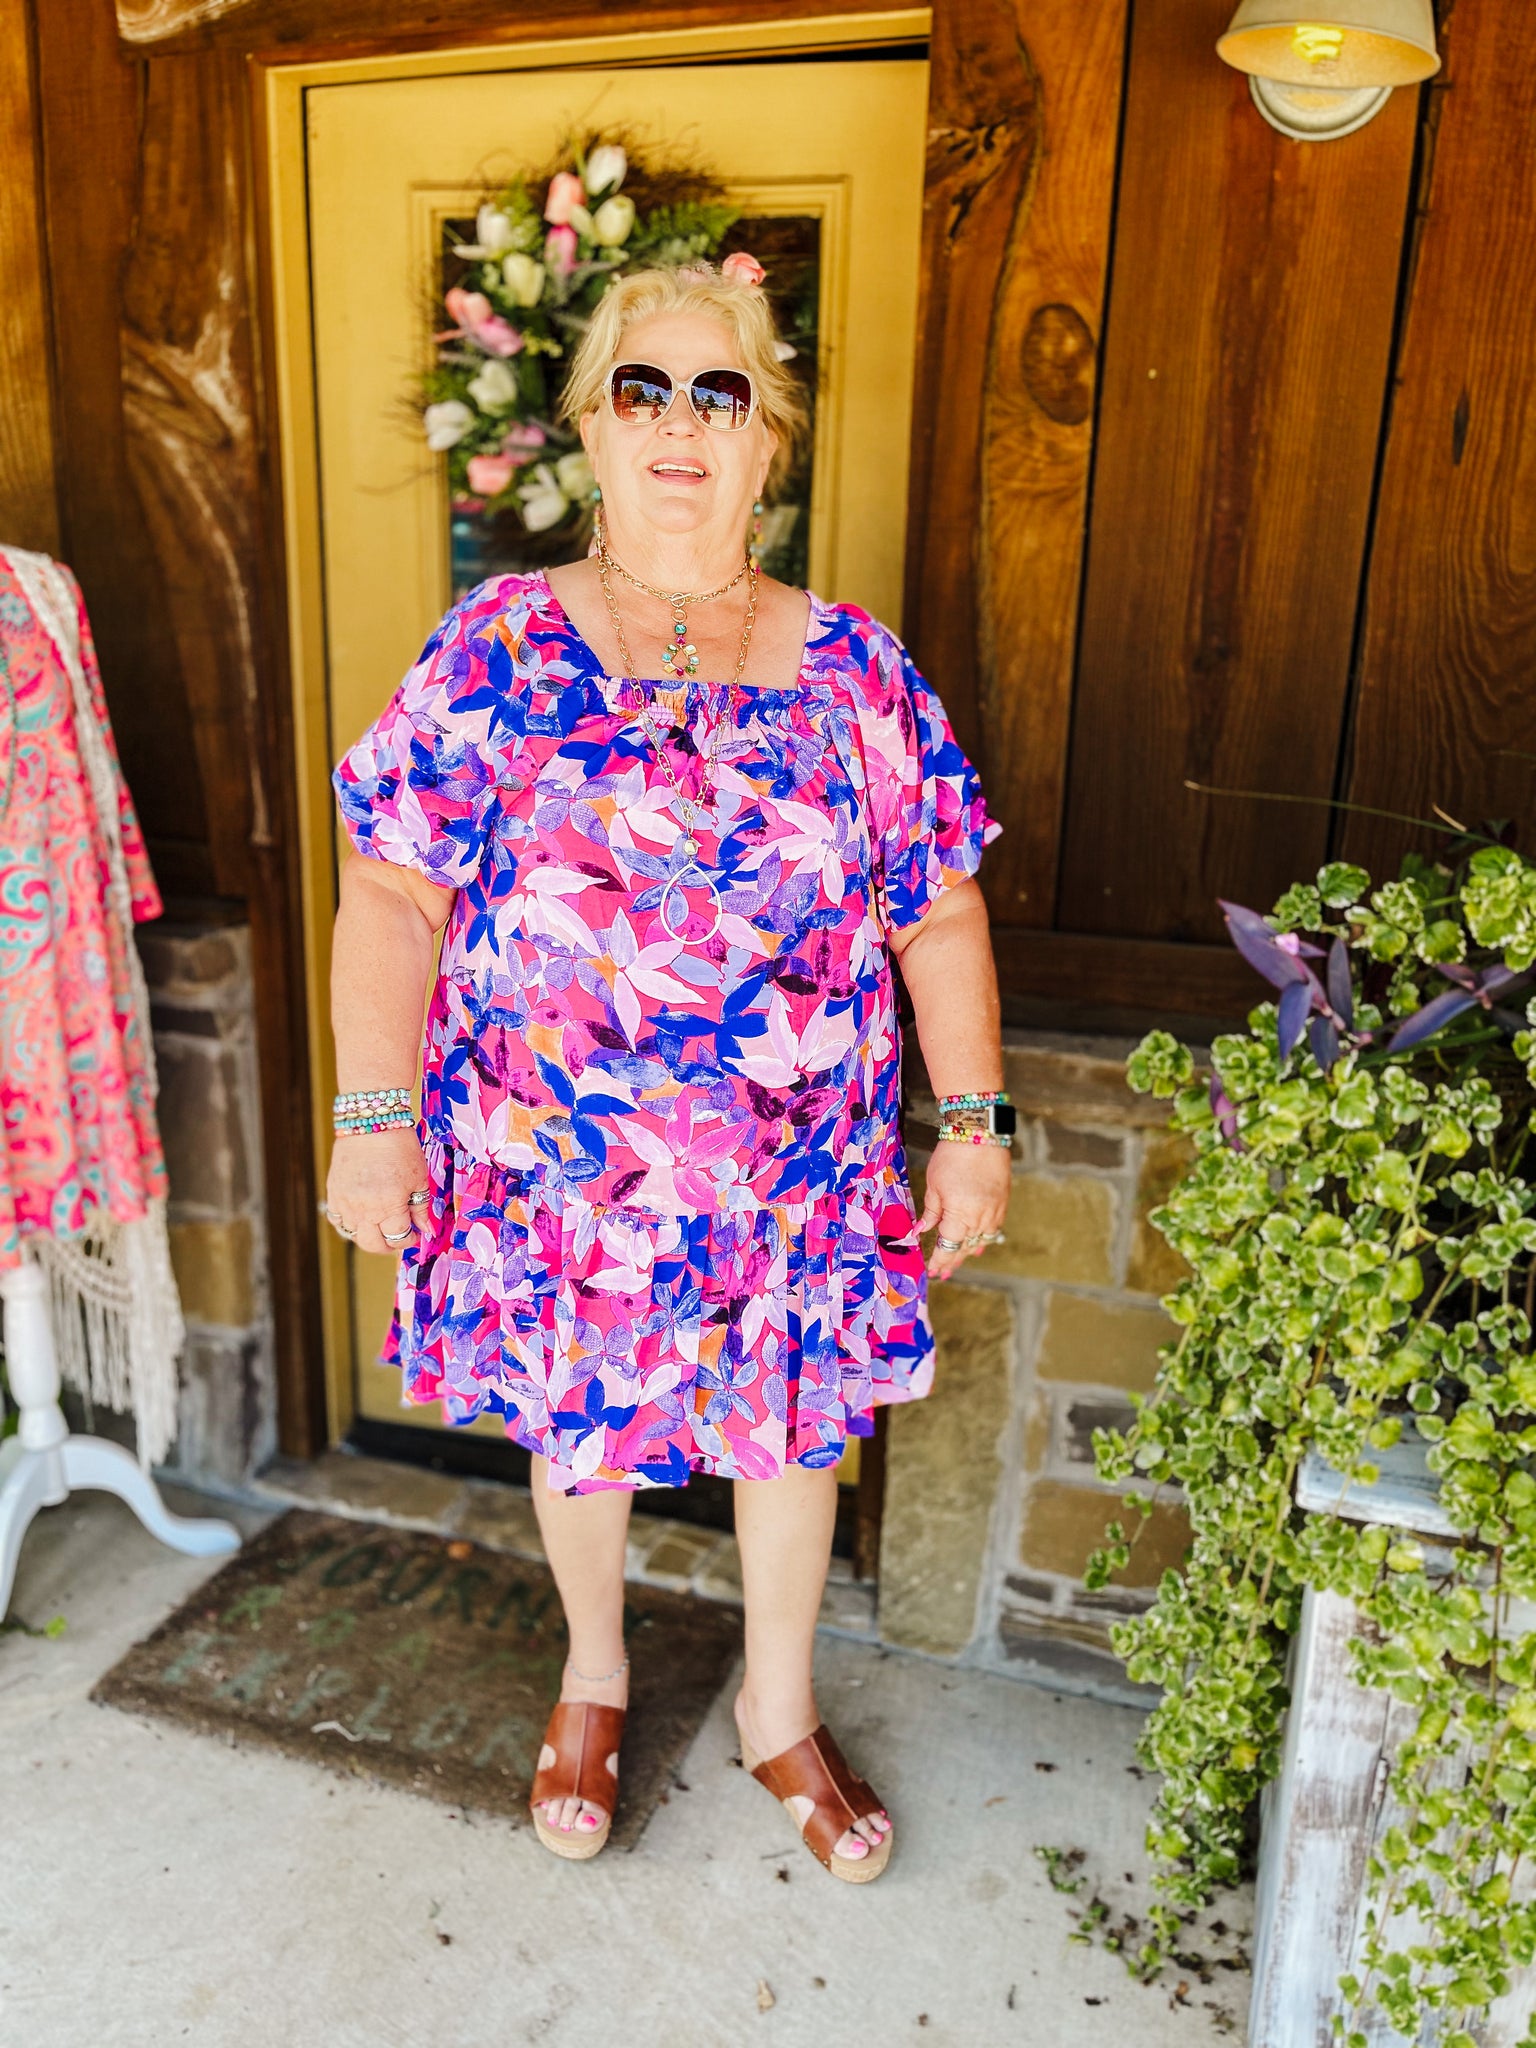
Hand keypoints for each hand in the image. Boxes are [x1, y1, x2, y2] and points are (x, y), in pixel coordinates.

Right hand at [324, 1128, 430, 1255]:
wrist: (371, 1123)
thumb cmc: (400, 1147)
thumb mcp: (419, 1177)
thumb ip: (422, 1207)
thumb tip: (427, 1230)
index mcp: (390, 1206)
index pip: (399, 1238)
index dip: (409, 1239)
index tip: (415, 1232)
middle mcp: (365, 1209)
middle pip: (374, 1244)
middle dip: (389, 1245)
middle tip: (398, 1237)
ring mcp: (346, 1203)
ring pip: (354, 1236)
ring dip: (369, 1236)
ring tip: (380, 1226)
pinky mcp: (333, 1194)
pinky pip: (337, 1221)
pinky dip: (349, 1224)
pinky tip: (361, 1217)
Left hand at [916, 1138, 1010, 1279]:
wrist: (981, 1134)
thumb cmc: (952, 1156)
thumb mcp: (933, 1185)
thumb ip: (931, 1212)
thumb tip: (920, 1231)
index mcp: (960, 1216)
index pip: (948, 1247)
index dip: (939, 1260)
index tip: (932, 1270)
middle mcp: (980, 1219)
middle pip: (965, 1248)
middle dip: (952, 1261)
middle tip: (942, 1272)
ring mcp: (994, 1212)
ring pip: (980, 1241)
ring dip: (968, 1252)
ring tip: (957, 1262)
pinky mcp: (1002, 1203)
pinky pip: (993, 1230)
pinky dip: (984, 1239)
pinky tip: (978, 1244)